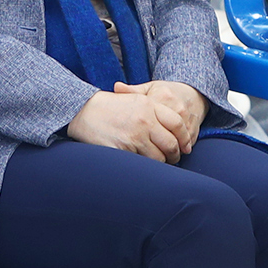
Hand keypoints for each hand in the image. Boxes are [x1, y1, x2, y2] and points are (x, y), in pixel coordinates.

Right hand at [66, 88, 187, 162]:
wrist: (82, 110)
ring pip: (158, 158)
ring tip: (158, 163)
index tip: (185, 146)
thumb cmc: (108, 106)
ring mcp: (134, 136)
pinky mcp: (122, 149)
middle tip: (174, 159)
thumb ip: (154, 110)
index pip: (177, 123)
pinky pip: (141, 164)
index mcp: (149, 105)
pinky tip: (143, 166)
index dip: (184, 138)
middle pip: (170, 144)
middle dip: (175, 155)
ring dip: (161, 163)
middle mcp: (144, 120)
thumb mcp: (134, 99)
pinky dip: (145, 167)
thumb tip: (174, 130)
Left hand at [114, 79, 206, 154]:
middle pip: (164, 134)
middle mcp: (176, 107)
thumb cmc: (167, 93)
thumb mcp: (150, 88)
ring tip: (159, 158)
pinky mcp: (195, 128)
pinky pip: (187, 144)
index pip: (149, 120)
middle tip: (145, 155)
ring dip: (168, 152)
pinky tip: (171, 154)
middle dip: (155, 148)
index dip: (140, 133)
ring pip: (176, 142)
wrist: (193, 93)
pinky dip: (179, 151)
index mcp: (162, 97)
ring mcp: (187, 119)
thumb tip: (116, 87)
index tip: (132, 140)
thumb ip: (133, 91)